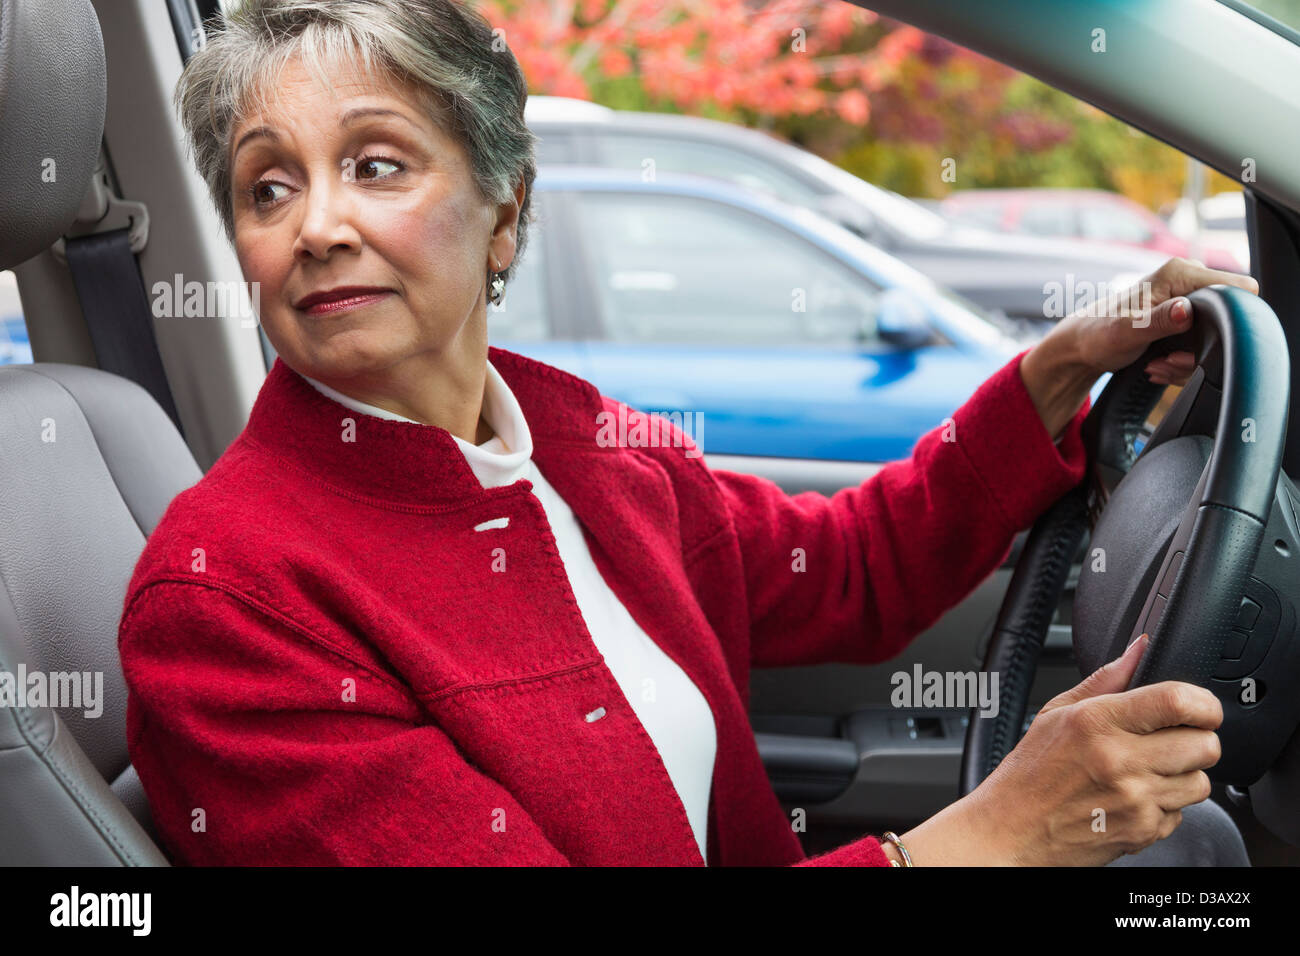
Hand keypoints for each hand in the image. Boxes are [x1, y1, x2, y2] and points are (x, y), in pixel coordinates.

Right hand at [892, 634, 1222, 864]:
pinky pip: (1182, 813)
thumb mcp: (1056, 712)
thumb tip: (1138, 650)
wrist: (1012, 831)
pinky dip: (1166, 805)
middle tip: (1172, 739)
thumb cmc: (1030, 772)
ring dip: (1184, 775)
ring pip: (1202, 782)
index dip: (1204, 703)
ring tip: (1148, 771)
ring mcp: (1135, 800)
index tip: (1202, 707)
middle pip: (1205, 745)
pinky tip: (1134, 797)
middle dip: (1197, 739)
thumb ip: (1105, 679)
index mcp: (1097, 722)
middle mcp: (1120, 761)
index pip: (1179, 702)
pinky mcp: (1143, 832)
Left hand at [1019, 257, 1258, 439]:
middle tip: (1167, 361)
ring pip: (1215, 335)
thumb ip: (1159, 321)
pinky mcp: (1185, 316)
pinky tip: (1159, 364)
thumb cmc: (1099, 333)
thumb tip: (1186, 310)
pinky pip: (1201, 342)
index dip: (1228, 319)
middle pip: (1229, 316)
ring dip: (1188, 360)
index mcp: (1180, 272)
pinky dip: (1182, 360)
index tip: (1191, 343)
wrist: (1083, 344)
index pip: (1238, 288)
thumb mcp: (1128, 331)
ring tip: (1157, 365)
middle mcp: (1189, 279)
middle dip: (1202, 348)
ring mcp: (1188, 298)